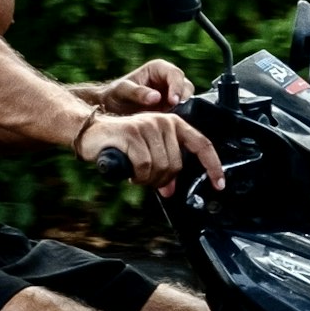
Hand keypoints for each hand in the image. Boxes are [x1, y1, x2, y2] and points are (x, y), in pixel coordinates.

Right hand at [76, 107, 221, 192]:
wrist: (90, 132)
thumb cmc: (119, 144)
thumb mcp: (147, 154)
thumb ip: (163, 168)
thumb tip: (170, 189)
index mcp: (173, 123)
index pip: (201, 144)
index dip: (213, 166)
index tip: (219, 184)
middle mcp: (163, 121)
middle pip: (176, 164)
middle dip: (162, 179)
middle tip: (146, 179)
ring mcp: (147, 126)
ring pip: (160, 167)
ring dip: (147, 179)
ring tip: (135, 174)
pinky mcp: (132, 134)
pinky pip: (144, 166)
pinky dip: (136, 176)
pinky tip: (128, 172)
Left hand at [92, 60, 197, 114]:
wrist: (109, 108)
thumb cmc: (114, 95)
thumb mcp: (122, 91)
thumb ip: (137, 92)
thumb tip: (157, 97)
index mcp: (158, 68)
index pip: (175, 74)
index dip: (177, 87)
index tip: (173, 102)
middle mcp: (167, 79)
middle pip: (186, 87)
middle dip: (182, 99)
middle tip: (174, 113)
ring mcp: (171, 94)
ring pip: (187, 100)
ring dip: (181, 110)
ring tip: (170, 120)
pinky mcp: (171, 108)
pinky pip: (182, 112)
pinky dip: (178, 118)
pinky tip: (169, 125)